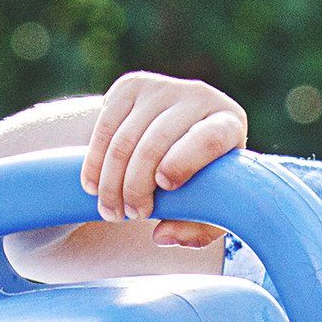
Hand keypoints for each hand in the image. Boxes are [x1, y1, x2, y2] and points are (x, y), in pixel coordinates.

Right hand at [80, 71, 246, 240]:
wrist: (178, 134)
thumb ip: (196, 230)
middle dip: (136, 185)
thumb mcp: (208, 207)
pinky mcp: (131, 86)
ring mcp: (162, 88)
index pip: (209, 138)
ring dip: (111, 181)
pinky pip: (105, 126)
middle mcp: (198, 97)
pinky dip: (94, 162)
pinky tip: (93, 186)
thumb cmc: (200, 178)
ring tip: (111, 211)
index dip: (183, 162)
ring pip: (125, 137)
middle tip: (130, 215)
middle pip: (157, 142)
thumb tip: (162, 235)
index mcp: (228, 124)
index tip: (163, 185)